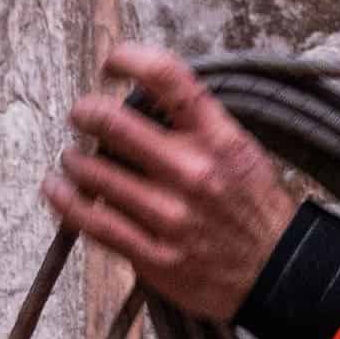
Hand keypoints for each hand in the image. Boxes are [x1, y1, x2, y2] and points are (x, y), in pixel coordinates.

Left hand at [43, 43, 296, 319]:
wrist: (281, 280)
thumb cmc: (254, 212)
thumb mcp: (242, 154)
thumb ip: (197, 125)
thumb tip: (140, 98)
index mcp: (219, 140)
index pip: (165, 76)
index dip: (127, 58)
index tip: (110, 67)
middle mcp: (195, 174)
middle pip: (112, 121)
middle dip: (86, 112)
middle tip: (81, 117)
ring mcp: (173, 218)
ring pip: (95, 172)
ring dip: (74, 161)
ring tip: (75, 161)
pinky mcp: (157, 258)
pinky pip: (95, 222)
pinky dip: (67, 201)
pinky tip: (58, 190)